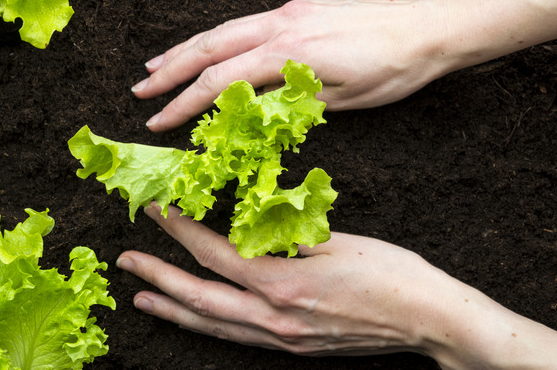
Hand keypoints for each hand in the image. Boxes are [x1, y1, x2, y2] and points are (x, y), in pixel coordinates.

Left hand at [117, 206, 556, 368]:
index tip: (158, 209)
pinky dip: (207, 326)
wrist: (429, 320)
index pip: (217, 255)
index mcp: (285, 285)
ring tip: (142, 298)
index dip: (182, 232)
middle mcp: (275, 318)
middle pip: (201, 298)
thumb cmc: (392, 274)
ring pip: (214, 326)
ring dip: (174, 310)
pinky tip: (196, 319)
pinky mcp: (294, 347)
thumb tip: (250, 221)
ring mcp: (283, 339)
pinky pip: (237, 337)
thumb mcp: (338, 240)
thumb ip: (287, 234)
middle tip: (127, 262)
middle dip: (158, 278)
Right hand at [132, 0, 453, 130]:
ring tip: (156, 64)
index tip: (159, 122)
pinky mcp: (299, 9)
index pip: (221, 81)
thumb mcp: (342, 100)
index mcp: (288, 52)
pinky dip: (216, 37)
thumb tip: (248, 113)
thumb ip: (289, 102)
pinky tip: (207, 47)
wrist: (431, 28)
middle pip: (209, 47)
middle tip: (139, 90)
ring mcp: (289, 12)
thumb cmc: (394, 70)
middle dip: (170, 70)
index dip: (185, 104)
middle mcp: (281, 25)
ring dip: (186, 49)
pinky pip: (244, 22)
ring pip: (223, 30)